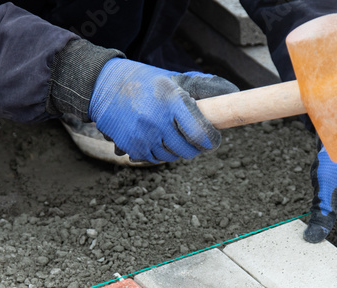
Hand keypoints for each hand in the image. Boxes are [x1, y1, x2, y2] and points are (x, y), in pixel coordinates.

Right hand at [88, 59, 237, 162]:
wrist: (103, 87)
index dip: (212, 139)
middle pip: (189, 149)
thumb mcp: (174, 79)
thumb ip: (203, 88)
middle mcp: (157, 120)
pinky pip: (155, 159)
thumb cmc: (146, 82)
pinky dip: (160, 152)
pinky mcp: (131, 147)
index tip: (214, 138)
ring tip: (172, 133)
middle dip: (197, 146)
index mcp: (172, 100)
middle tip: (195, 137)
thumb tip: (233, 92)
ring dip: (177, 150)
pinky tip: (157, 138)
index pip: (200, 132)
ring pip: (172, 156)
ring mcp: (143, 135)